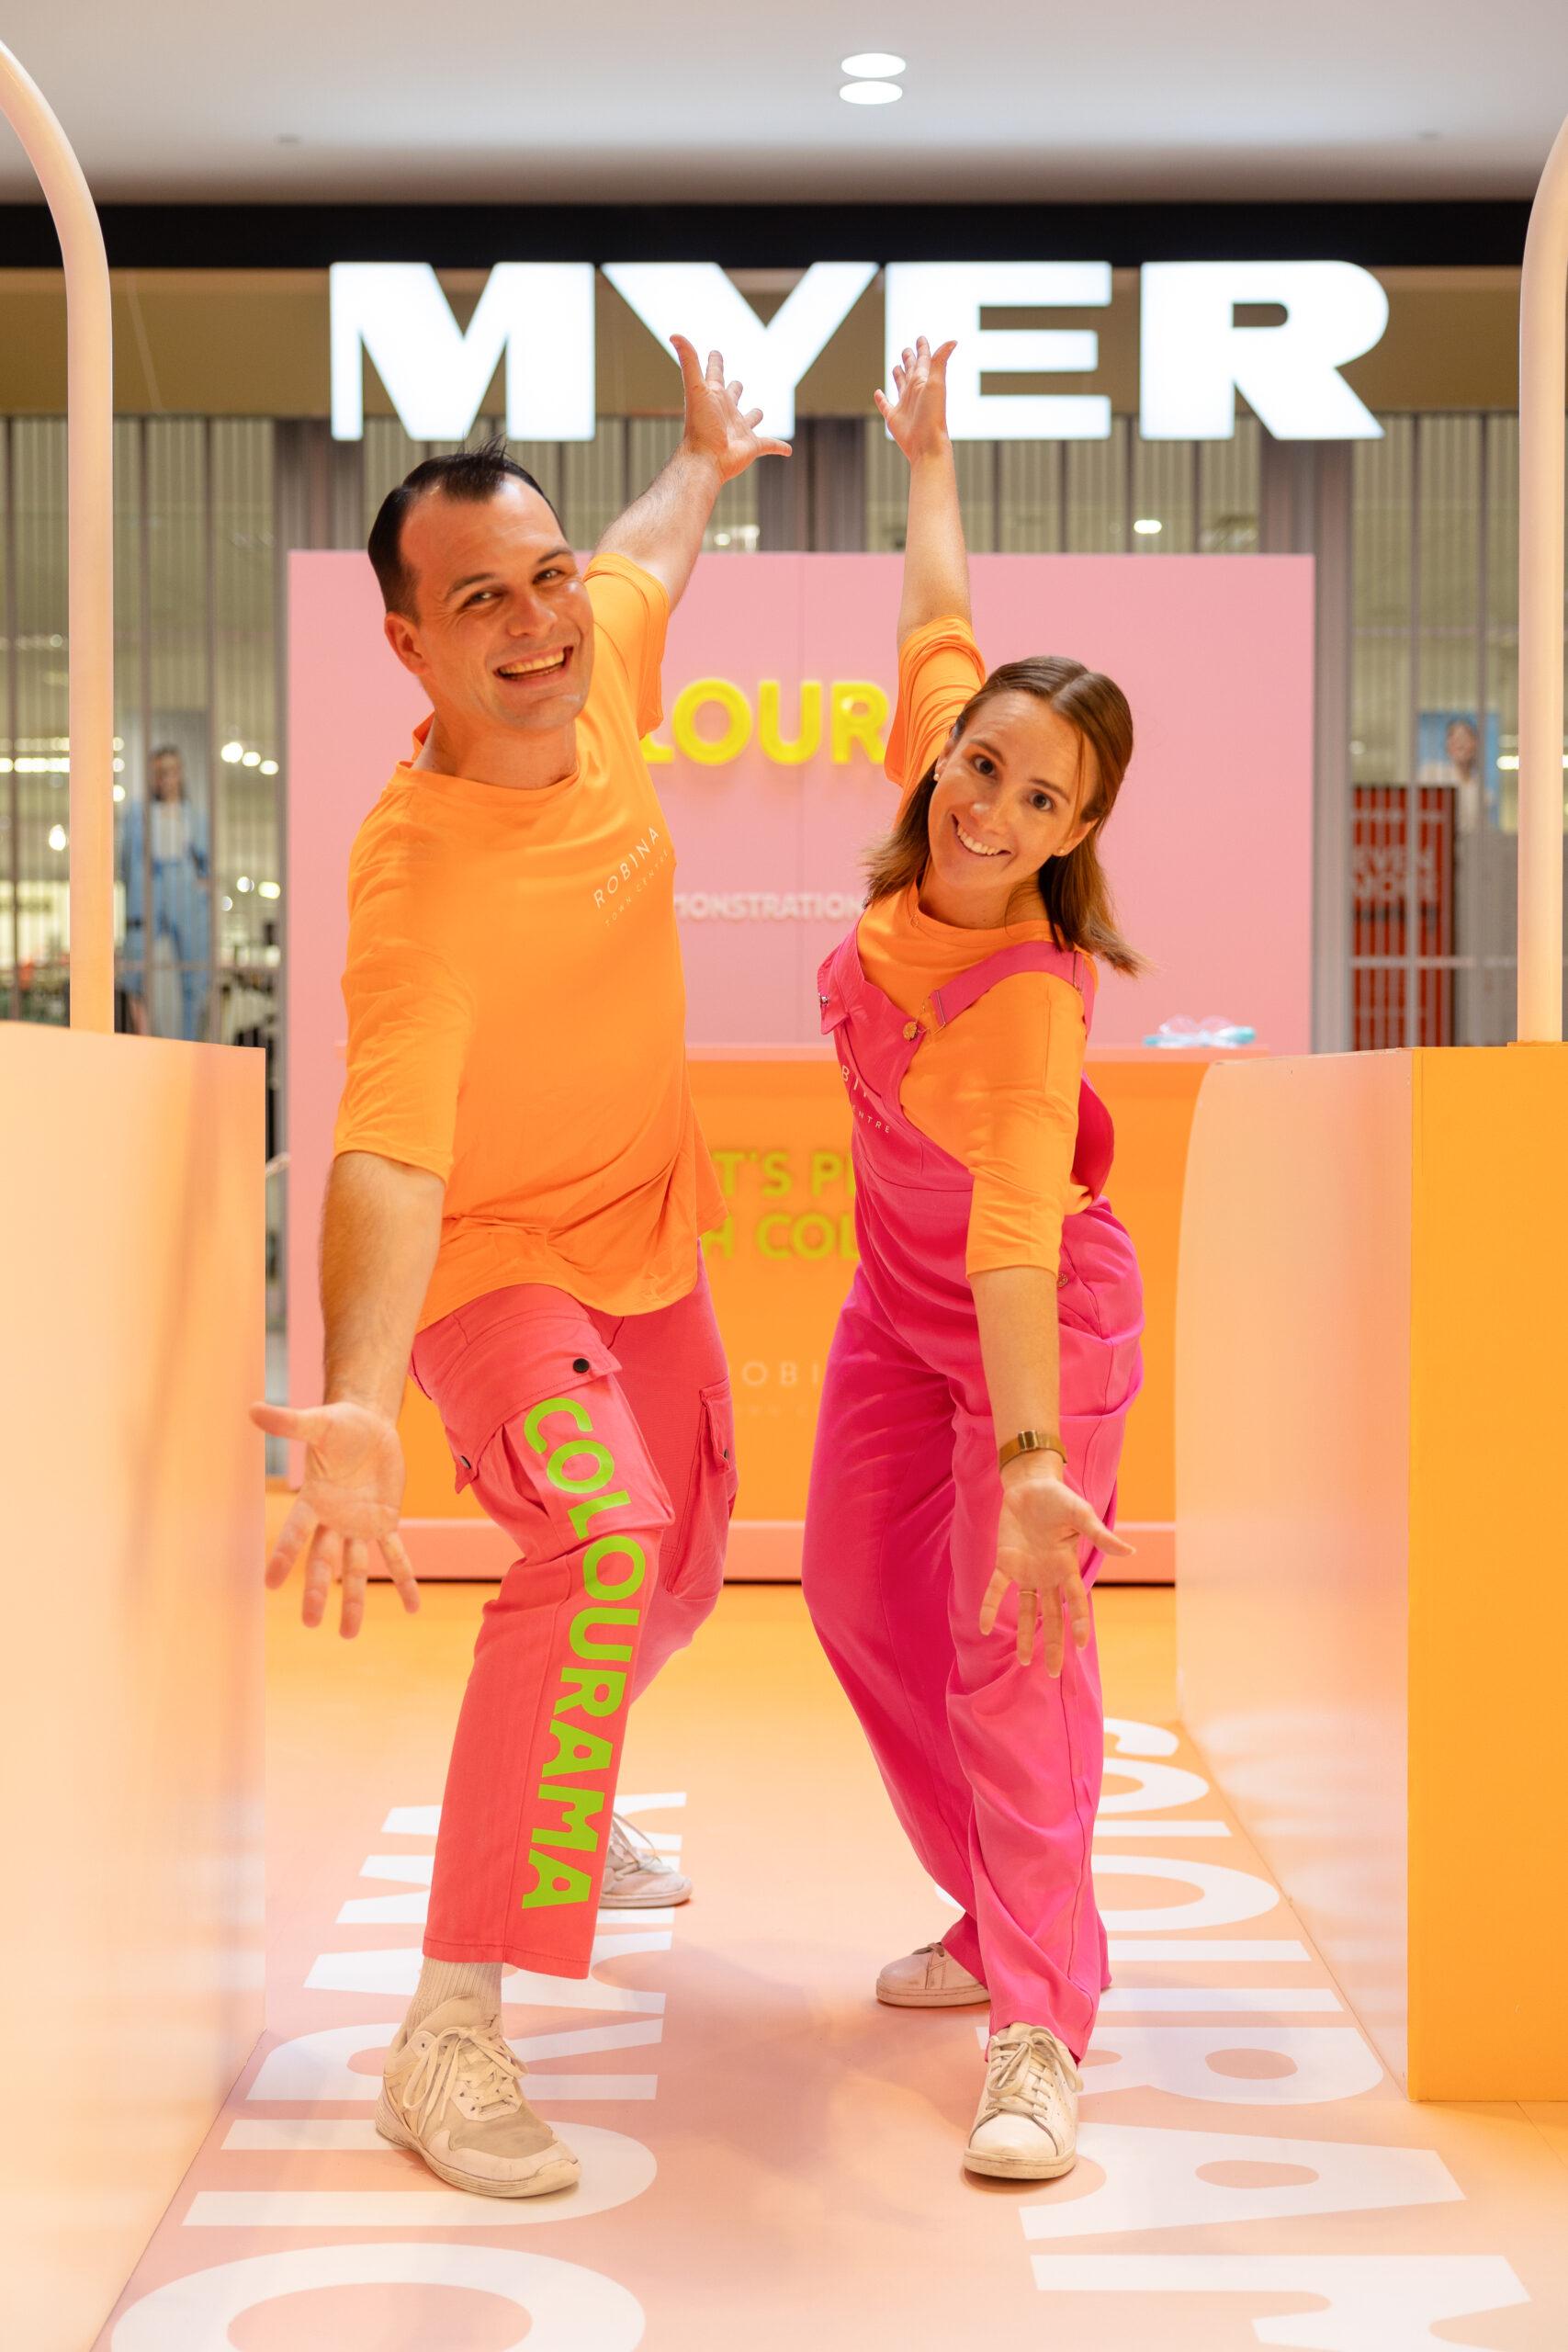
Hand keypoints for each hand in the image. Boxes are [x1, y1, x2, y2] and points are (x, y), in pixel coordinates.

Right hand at [248, 1398, 419, 1638]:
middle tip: (311, 1622)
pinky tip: (413, 1607)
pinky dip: (405, 1580)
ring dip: (354, 1601)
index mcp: (314, 1501)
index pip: (295, 1533)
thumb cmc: (339, 1424)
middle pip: (324, 1561)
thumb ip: (288, 1423)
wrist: (370, 1424)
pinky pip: (396, 1556)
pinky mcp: (385, 1522)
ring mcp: (359, 1525)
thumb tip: (252, 1409)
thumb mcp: (318, 1423)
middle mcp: (334, 1520)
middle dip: (319, 1591)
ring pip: (356, 1569)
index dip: (283, 1556)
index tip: (271, 1584)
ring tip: (348, 1634)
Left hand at [671, 335, 791, 482]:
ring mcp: (740, 429)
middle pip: (733, 396)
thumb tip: (675, 334)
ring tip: (758, 413)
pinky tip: (788, 451)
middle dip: (735, 389)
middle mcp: (726, 412)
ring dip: (755, 416)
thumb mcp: (695, 388)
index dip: (715, 362)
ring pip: (750, 419)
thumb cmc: (700, 425)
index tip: (715, 354)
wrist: (706, 459)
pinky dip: (779, 447)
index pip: (715, 373)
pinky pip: (770, 445)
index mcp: (714, 397)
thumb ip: (689, 361)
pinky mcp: (752, 446)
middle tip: (736, 384)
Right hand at [875, 336, 956, 464]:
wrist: (926, 443)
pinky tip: (877, 393)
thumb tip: (953, 341)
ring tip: (896, 367)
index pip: (923, 360)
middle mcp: (915, 391)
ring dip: (898, 376)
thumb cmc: (933, 414)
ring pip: (900, 385)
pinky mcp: (894, 418)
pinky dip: (881, 399)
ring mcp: (905, 405)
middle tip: (906, 349)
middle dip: (909, 359)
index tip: (921, 338)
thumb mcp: (936, 383)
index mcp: (924, 381)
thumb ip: (940, 361)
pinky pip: (885, 405)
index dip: (922, 348)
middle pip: (911, 370)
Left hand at [980, 1457, 1131, 1674]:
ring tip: (1025, 1661)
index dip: (1080, 1622)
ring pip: (1027, 1609)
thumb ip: (1099, 1535)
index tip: (1082, 1644)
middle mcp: (1048, 1574)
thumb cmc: (1059, 1499)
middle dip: (1053, 1643)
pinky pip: (997, 1589)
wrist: (1030, 1484)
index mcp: (1067, 1566)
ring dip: (1026, 1635)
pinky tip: (985, 1627)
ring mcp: (1026, 1570)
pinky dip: (991, 1607)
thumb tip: (1129, 1552)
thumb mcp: (1081, 1515)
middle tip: (1053, 1672)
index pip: (1076, 1601)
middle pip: (1052, 1615)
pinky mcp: (1005, 1561)